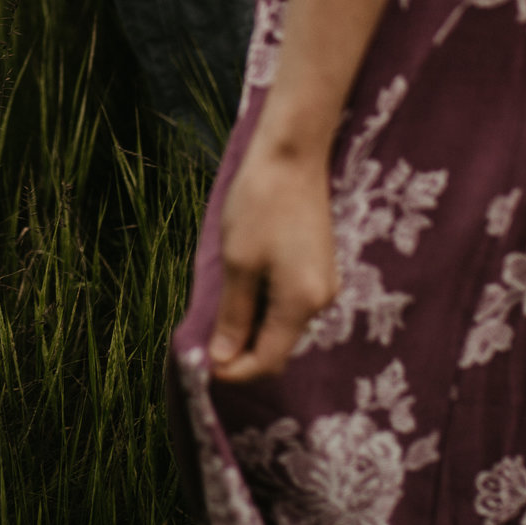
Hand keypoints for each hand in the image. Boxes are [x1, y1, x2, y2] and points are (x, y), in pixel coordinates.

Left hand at [207, 138, 338, 382]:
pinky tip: (241, 289)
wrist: (293, 154)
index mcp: (301, 304)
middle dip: (241, 351)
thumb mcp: (238, 263)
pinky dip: (263, 307)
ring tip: (218, 311)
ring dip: (251, 327)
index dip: (234, 370)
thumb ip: (233, 316)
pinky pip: (289, 304)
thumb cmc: (260, 205)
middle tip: (204, 339)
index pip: (269, 361)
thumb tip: (222, 360)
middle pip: (279, 346)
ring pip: (283, 325)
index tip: (201, 363)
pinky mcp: (318, 267)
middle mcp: (321, 300)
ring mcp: (323, 283)